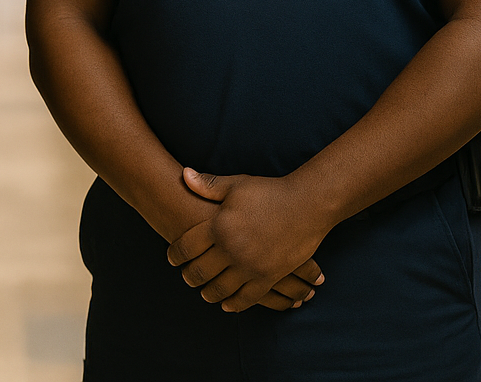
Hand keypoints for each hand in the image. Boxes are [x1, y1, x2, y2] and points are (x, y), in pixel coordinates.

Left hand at [167, 168, 328, 312]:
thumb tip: (184, 175)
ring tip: (204, 292)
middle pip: (199, 272)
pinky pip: (246, 298)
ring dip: (208, 293)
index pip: (186, 247)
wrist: (307, 204)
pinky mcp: (268, 277)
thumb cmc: (270, 191)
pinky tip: (227, 305)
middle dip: (189, 277)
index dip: (175, 255)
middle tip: (187, 278)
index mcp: (219, 226)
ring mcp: (249, 265)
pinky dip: (234, 304)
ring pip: (219, 289)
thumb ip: (208, 185)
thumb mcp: (237, 184)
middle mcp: (231, 249)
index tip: (172, 259)